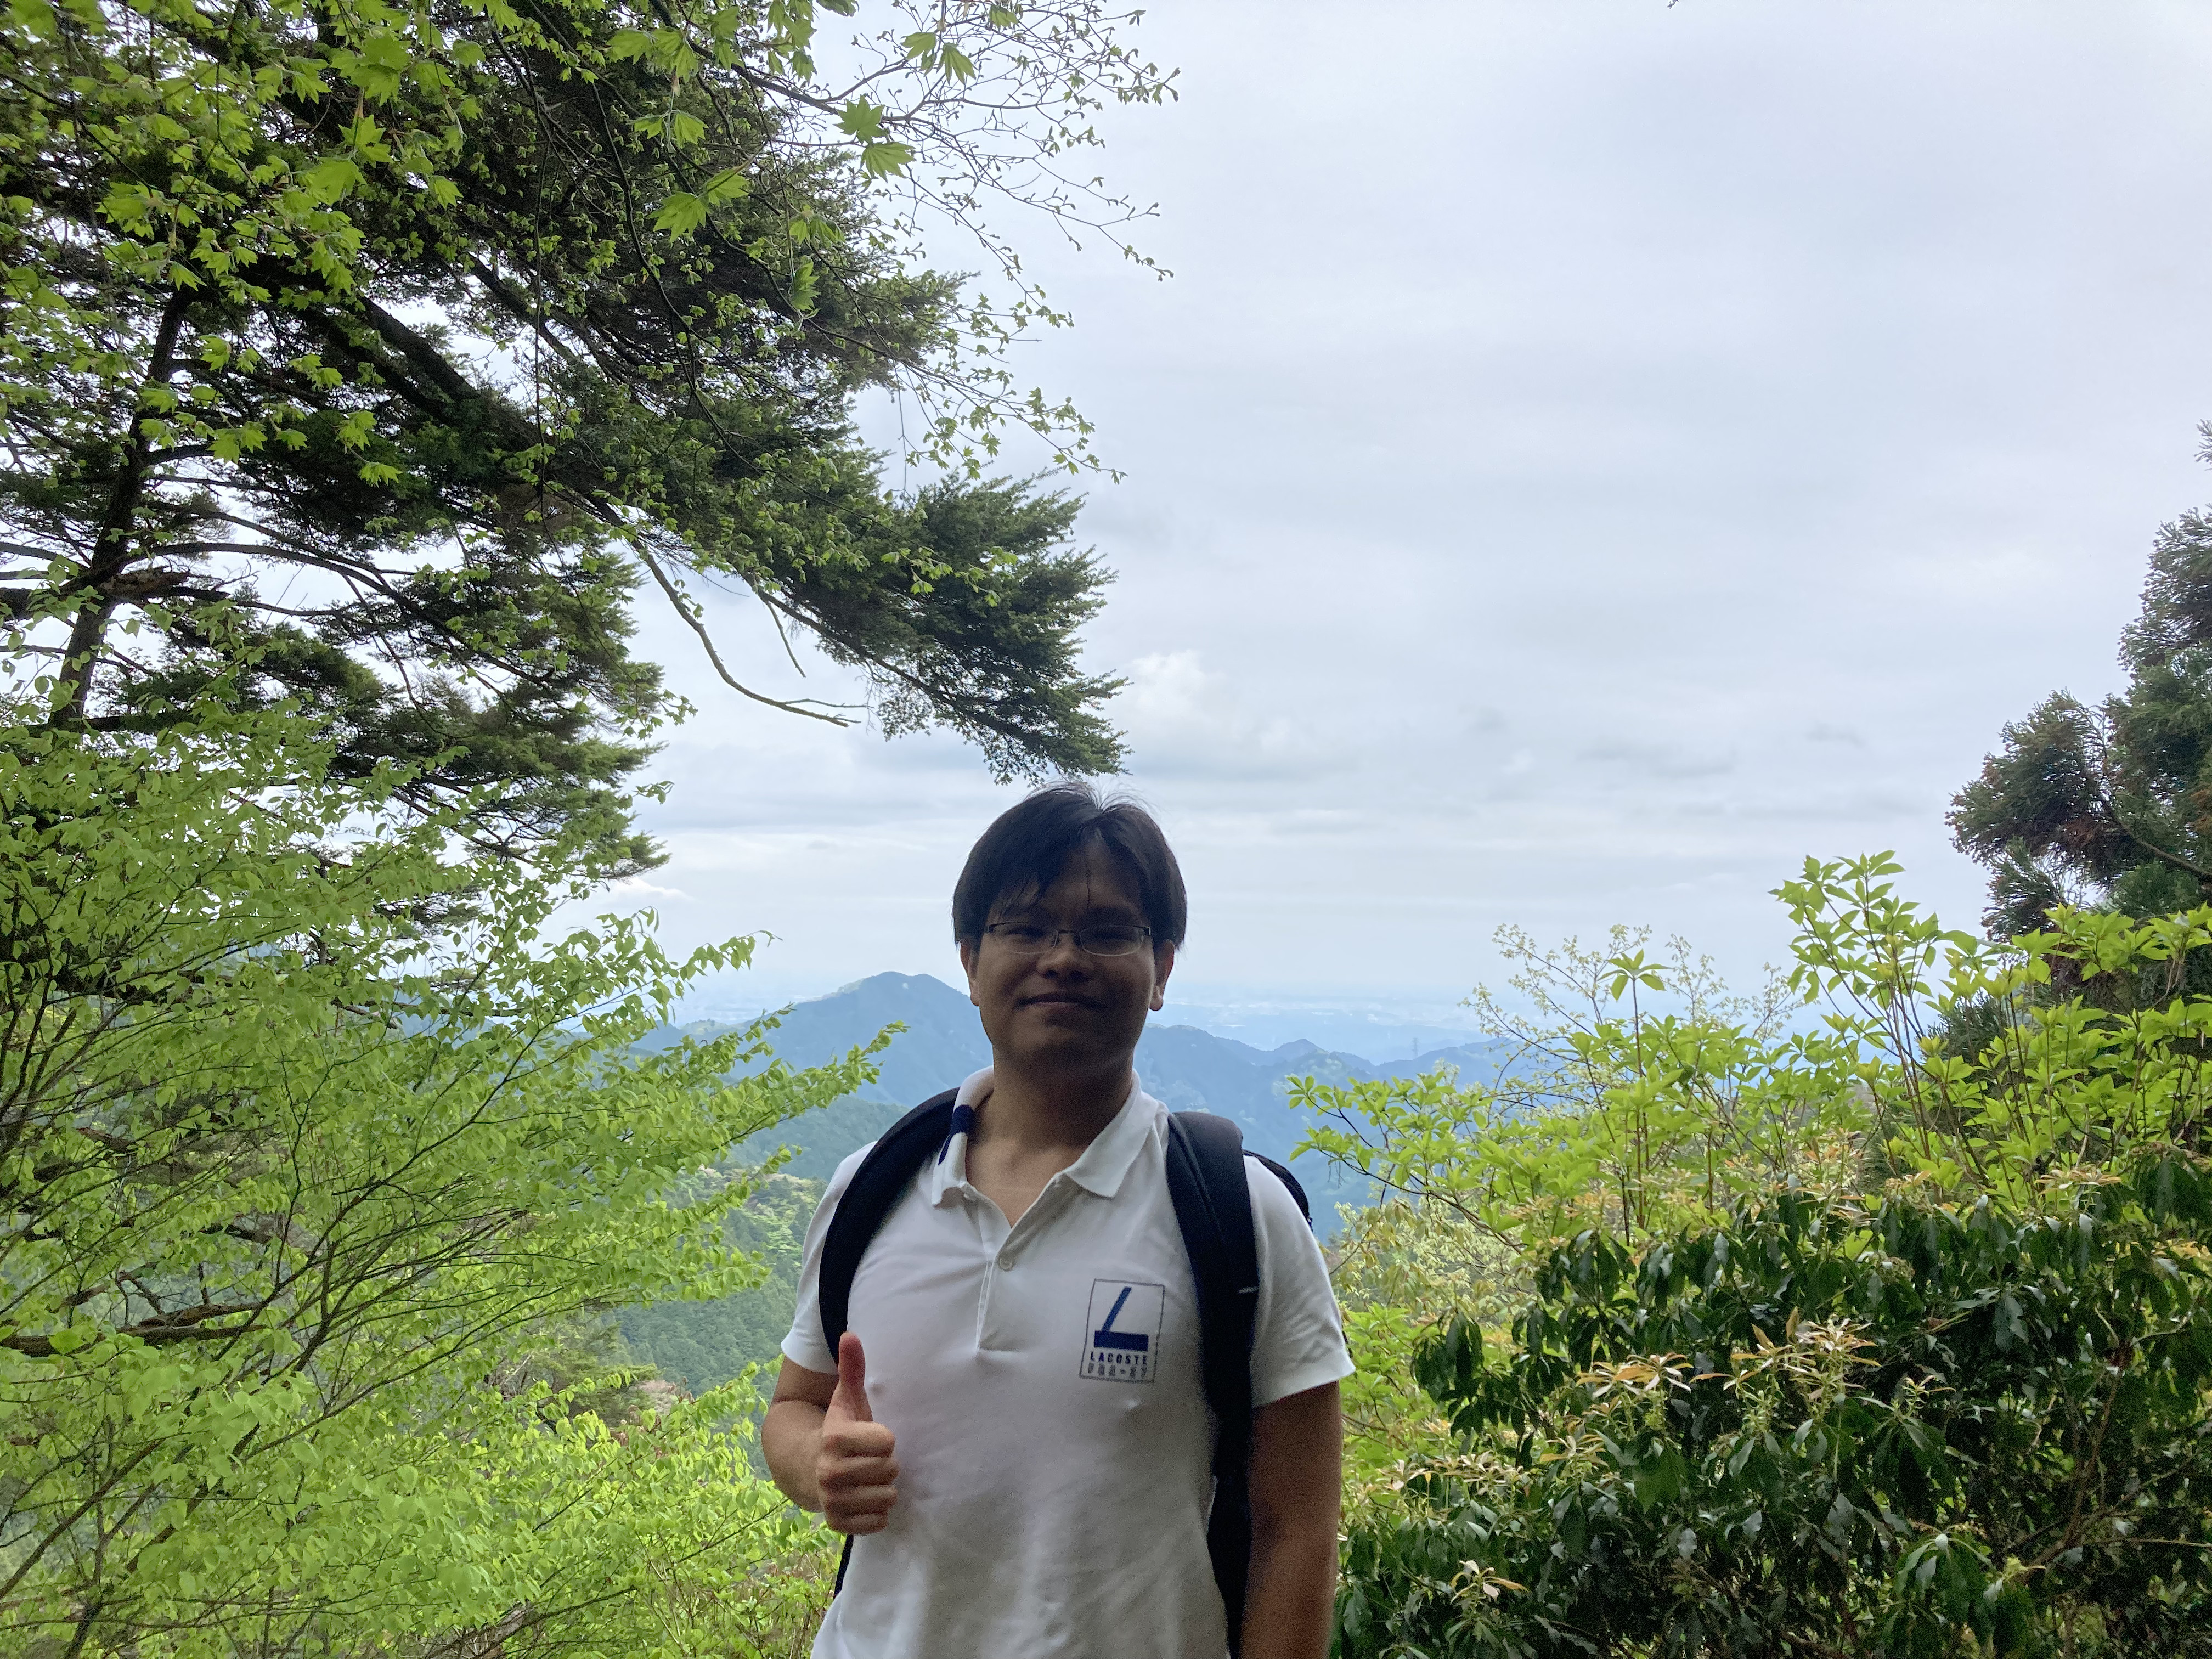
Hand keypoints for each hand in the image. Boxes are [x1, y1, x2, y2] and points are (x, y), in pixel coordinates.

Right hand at [817, 1332, 898, 1534]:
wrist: (807, 1467)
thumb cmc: (840, 1431)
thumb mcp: (846, 1399)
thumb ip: (852, 1368)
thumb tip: (850, 1334)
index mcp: (835, 1439)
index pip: (888, 1441)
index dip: (883, 1438)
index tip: (870, 1437)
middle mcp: (830, 1472)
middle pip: (891, 1470)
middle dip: (885, 1463)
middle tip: (868, 1459)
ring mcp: (832, 1501)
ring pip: (888, 1497)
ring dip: (882, 1487)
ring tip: (865, 1478)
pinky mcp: (837, 1523)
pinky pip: (878, 1522)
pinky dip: (876, 1512)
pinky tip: (863, 1498)